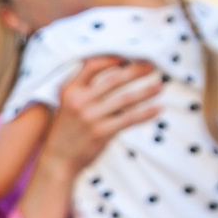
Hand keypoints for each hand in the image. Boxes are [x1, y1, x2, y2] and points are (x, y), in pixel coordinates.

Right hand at [41, 57, 162, 171]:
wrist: (57, 161)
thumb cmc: (67, 132)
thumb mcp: (67, 106)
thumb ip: (87, 91)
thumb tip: (121, 74)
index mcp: (69, 91)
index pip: (93, 66)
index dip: (113, 59)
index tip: (129, 56)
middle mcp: (78, 101)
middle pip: (114, 79)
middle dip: (137, 71)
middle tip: (152, 65)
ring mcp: (90, 117)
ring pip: (125, 99)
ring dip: (146, 91)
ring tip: (160, 86)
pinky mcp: (101, 132)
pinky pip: (129, 119)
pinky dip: (146, 113)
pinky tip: (158, 108)